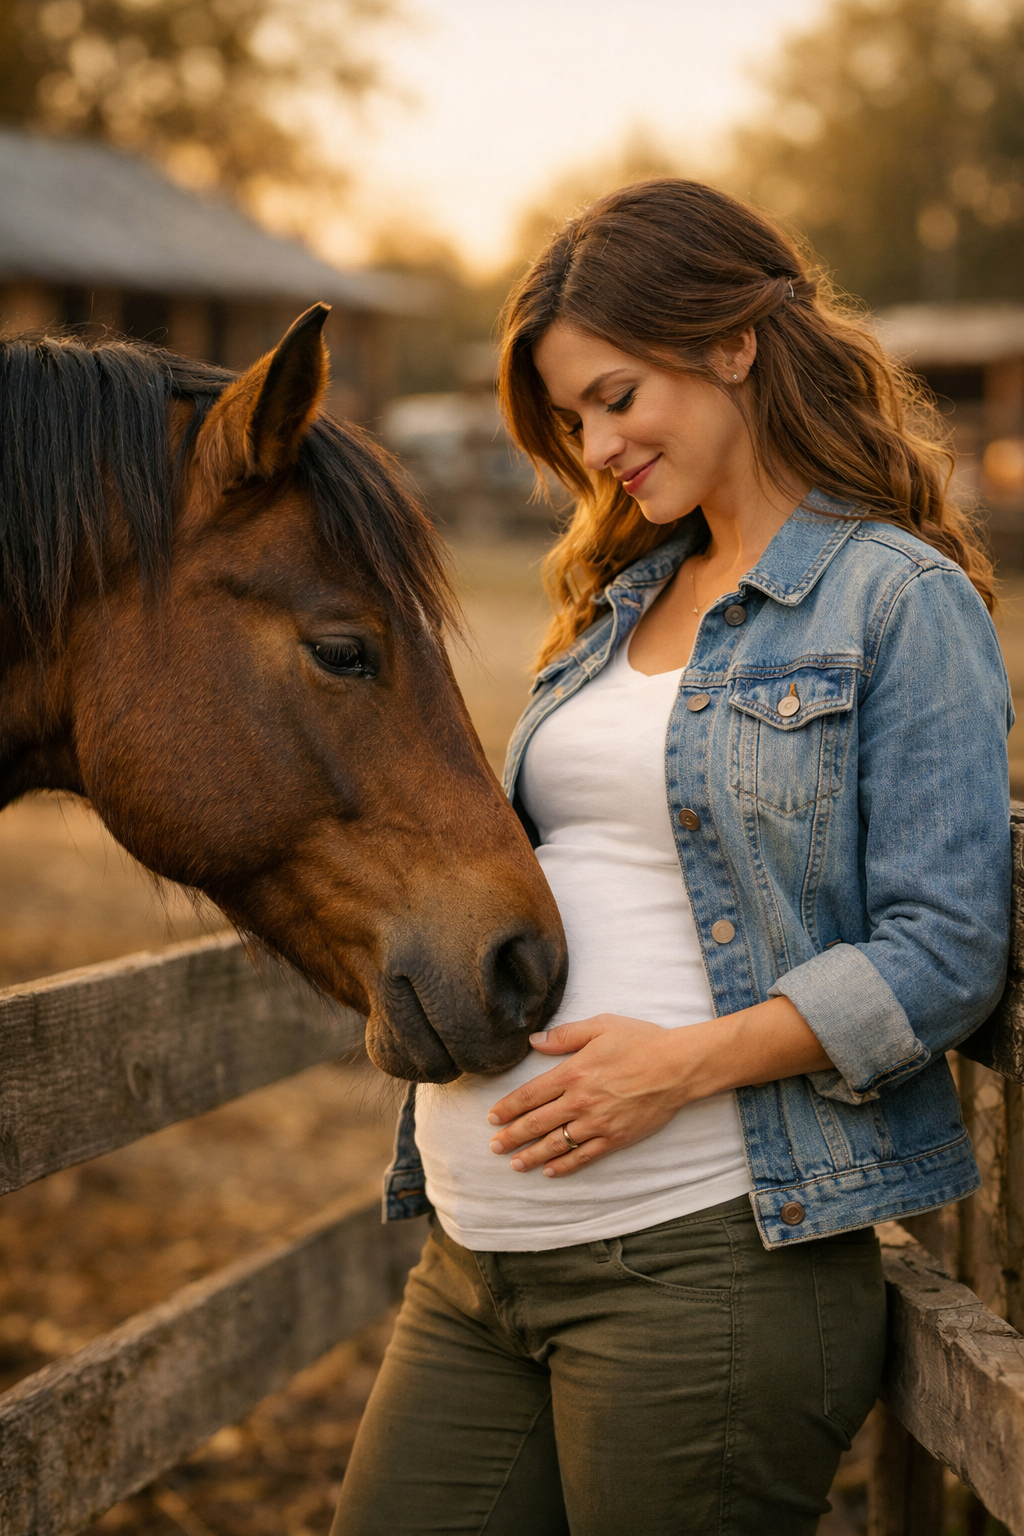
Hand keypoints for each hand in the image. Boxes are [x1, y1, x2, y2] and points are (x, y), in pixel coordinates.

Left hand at [487, 1013, 708, 1178]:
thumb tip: (534, 1041)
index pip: (529, 1095)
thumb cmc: (641, 1041)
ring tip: (515, 1163)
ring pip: (556, 1144)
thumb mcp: (601, 1026)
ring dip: (532, 1156)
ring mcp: (598, 1122)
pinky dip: (565, 1165)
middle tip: (494, 1146)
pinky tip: (550, 1171)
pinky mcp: (615, 1137)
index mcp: (572, 1072)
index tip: (492, 1118)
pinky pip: (584, 1156)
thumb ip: (564, 1035)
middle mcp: (580, 1101)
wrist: (678, 1066)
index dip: (508, 1108)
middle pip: (536, 1123)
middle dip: (512, 1136)